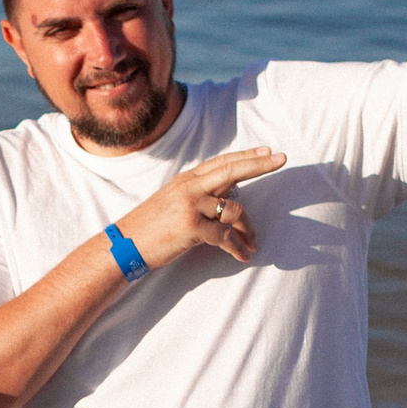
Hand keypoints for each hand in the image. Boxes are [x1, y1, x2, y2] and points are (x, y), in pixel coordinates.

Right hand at [114, 146, 286, 269]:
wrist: (124, 245)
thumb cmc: (150, 228)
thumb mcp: (173, 202)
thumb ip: (199, 195)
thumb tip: (228, 195)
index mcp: (186, 180)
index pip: (221, 163)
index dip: (246, 156)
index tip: (268, 152)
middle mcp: (189, 187)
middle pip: (231, 170)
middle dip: (259, 165)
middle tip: (282, 160)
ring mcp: (190, 205)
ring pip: (234, 210)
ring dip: (248, 229)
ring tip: (252, 243)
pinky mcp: (191, 227)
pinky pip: (225, 236)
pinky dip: (237, 247)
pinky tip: (243, 255)